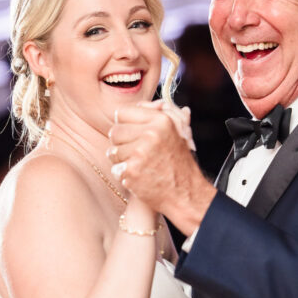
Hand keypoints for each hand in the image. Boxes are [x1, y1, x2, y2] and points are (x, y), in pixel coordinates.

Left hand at [107, 103, 215, 235]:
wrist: (185, 193)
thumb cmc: (180, 164)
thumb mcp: (179, 133)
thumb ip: (164, 114)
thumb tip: (150, 103)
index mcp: (161, 120)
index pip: (122, 113)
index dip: (124, 124)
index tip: (131, 134)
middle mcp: (151, 133)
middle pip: (114, 131)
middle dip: (121, 144)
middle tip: (135, 153)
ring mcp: (141, 153)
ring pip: (112, 151)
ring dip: (121, 160)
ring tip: (138, 165)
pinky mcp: (132, 170)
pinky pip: (115, 168)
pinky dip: (123, 174)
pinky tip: (138, 176)